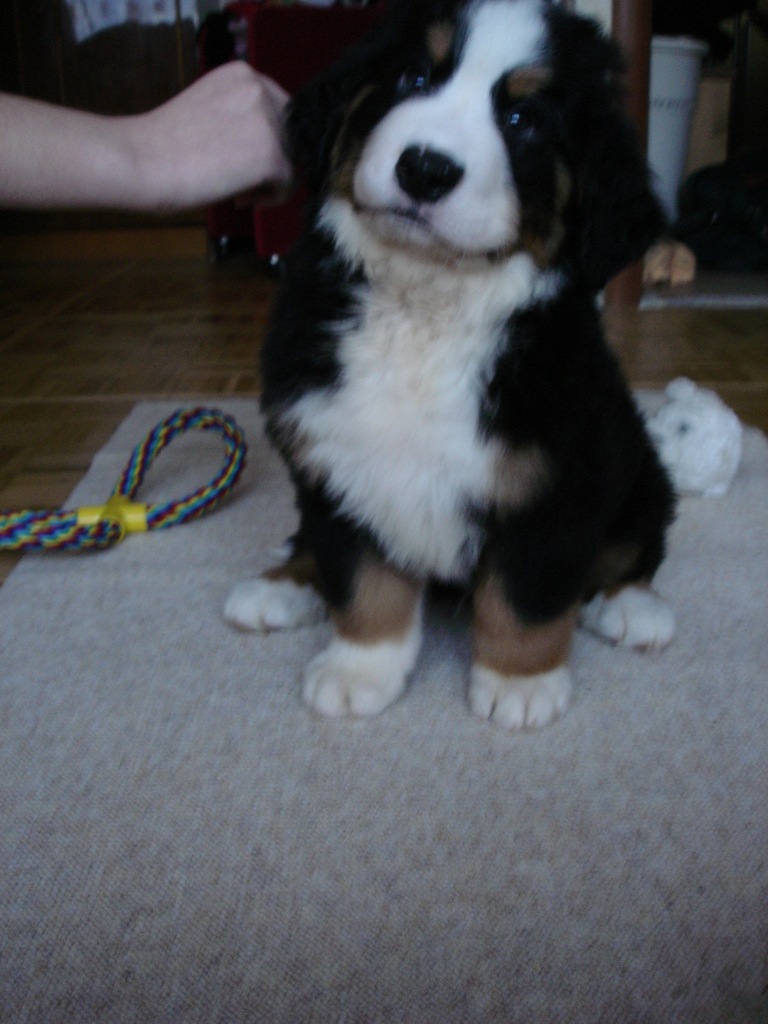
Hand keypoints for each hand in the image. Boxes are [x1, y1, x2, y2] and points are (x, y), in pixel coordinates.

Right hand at [132, 63, 293, 210]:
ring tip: (234, 188)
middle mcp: (260, 89)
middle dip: (269, 160)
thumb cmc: (166, 144)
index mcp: (243, 73)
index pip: (280, 110)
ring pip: (291, 161)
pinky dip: (268, 198)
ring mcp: (268, 122)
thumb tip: (268, 143)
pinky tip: (238, 197)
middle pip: (290, 136)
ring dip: (268, 181)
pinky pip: (288, 185)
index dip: (266, 139)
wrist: (142, 160)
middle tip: (236, 178)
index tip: (239, 157)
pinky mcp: (271, 156)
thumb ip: (242, 116)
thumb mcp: (211, 110)